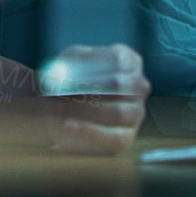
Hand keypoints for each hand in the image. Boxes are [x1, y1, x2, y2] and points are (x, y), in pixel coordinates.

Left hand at [33, 44, 150, 154]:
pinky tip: (69, 124)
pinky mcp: (125, 137)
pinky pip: (113, 137)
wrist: (61, 111)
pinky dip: (89, 130)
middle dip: (86, 87)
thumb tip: (64, 72)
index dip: (92, 65)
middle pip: (118, 85)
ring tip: (57, 107)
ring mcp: (135, 112)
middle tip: (60, 90)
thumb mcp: (69, 63)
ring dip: (84, 109)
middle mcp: (138, 86)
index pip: (118, 59)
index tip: (68, 70)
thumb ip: (69, 64)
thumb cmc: (69, 80)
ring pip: (118, 112)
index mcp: (129, 61)